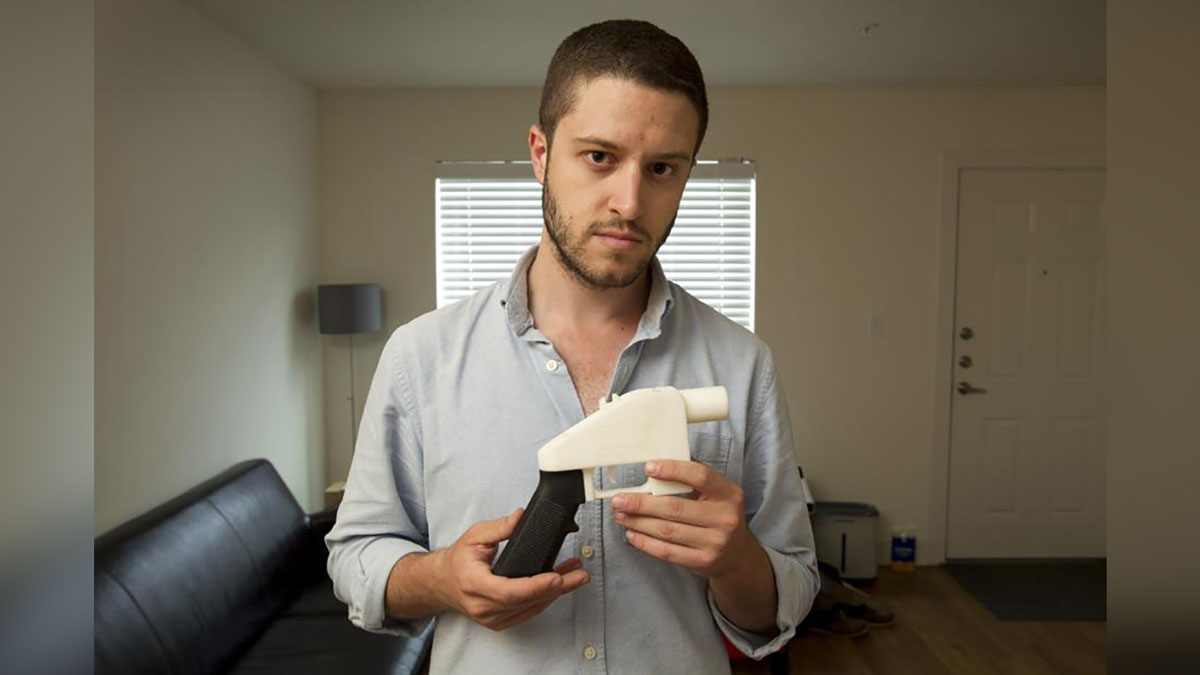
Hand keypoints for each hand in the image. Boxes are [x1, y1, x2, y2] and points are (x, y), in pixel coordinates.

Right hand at [433, 508, 589, 630]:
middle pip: (527, 601)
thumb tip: (520, 517)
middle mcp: (483, 606)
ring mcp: (492, 618)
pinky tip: (560, 585)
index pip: (509, 591)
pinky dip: (545, 598)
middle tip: (579, 575)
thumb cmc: (458, 561)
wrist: (443, 583)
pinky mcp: (500, 622)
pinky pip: (528, 612)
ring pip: (531, 608)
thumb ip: (499, 528)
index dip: (535, 586)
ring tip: (576, 575)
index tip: (556, 577)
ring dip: (557, 592)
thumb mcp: (474, 536)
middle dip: (557, 588)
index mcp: (474, 584)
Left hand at [611, 460, 756, 580]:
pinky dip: (645, 543)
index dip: (673, 470)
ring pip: (667, 530)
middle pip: (674, 508)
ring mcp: (715, 542)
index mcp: (729, 494)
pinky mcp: (702, 561)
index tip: (648, 467)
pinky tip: (632, 534)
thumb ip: (693, 479)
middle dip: (641, 503)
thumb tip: (658, 464)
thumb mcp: (718, 494)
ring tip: (621, 516)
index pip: (700, 476)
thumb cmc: (719, 516)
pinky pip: (667, 551)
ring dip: (638, 522)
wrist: (737, 555)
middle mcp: (725, 518)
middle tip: (619, 500)